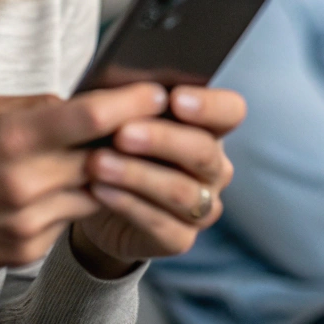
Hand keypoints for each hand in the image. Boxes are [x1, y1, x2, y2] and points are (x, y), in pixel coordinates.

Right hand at [0, 84, 168, 318]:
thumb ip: (27, 103)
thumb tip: (72, 101)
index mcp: (11, 139)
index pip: (90, 118)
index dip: (131, 102)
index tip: (156, 91)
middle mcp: (26, 183)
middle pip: (105, 157)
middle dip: (130, 138)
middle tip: (151, 120)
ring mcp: (29, 222)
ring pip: (96, 192)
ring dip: (106, 172)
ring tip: (112, 152)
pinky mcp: (29, 250)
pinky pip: (68, 218)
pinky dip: (71, 199)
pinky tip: (58, 186)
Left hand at [71, 86, 245, 275]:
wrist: (93, 198)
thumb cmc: (111, 141)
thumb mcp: (118, 114)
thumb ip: (129, 98)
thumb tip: (124, 85)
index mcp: (209, 127)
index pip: (230, 111)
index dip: (209, 105)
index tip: (175, 98)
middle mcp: (214, 167)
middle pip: (203, 151)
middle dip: (161, 140)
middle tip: (122, 133)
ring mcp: (202, 206)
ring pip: (181, 191)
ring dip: (137, 175)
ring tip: (98, 163)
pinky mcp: (180, 238)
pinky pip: (161, 223)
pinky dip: (127, 204)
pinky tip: (99, 190)